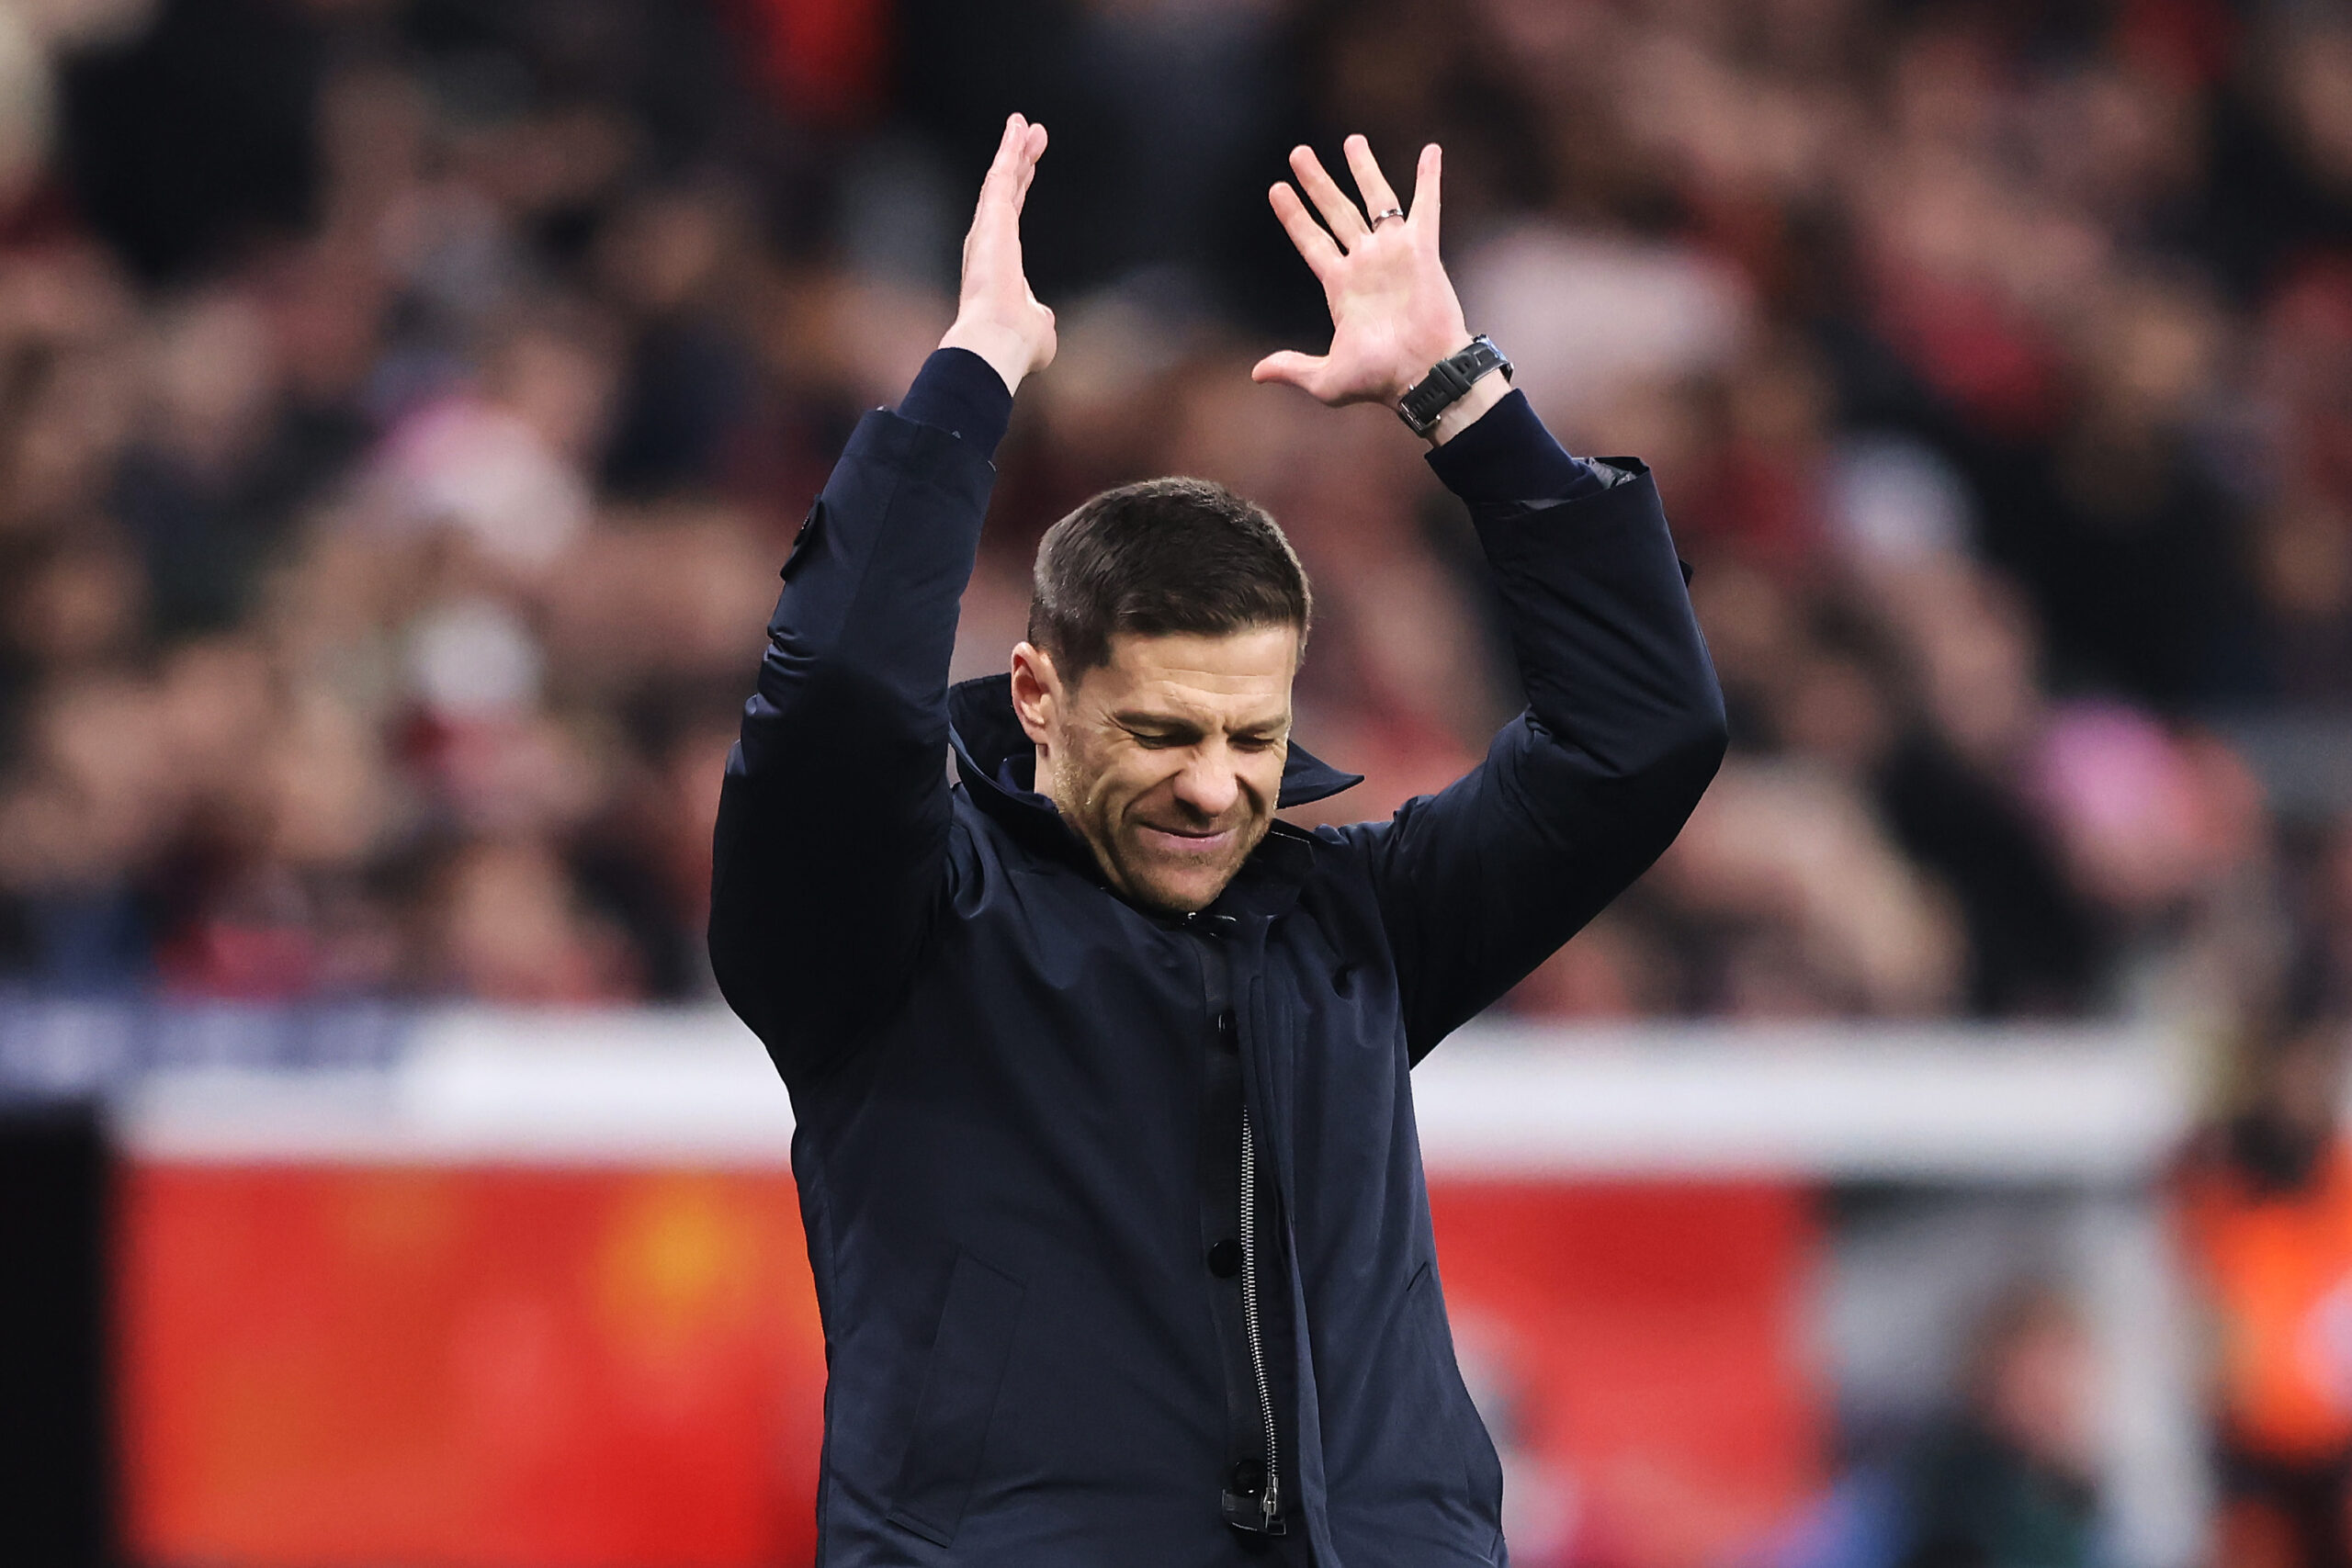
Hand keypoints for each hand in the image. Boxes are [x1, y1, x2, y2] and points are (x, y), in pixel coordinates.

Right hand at [940, 114, 1055, 394]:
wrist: (998, 344)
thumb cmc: (1017, 345)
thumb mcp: (1039, 328)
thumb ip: (1040, 316)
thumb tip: (1042, 317)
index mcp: (1000, 266)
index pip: (1012, 218)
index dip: (1021, 190)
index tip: (1030, 166)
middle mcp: (989, 245)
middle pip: (1006, 193)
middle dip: (1019, 162)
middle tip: (1032, 133)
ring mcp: (988, 230)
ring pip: (1001, 180)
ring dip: (1013, 150)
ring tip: (1024, 122)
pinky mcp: (992, 220)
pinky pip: (1001, 176)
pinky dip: (1009, 150)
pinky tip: (1017, 126)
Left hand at [1252, 137, 1485, 428]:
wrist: (1423, 375)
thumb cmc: (1379, 380)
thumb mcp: (1326, 379)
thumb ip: (1293, 368)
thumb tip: (1256, 373)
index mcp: (1341, 288)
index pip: (1312, 241)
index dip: (1294, 216)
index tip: (1276, 189)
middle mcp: (1365, 264)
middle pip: (1336, 212)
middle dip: (1317, 182)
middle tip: (1298, 153)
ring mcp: (1393, 254)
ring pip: (1375, 200)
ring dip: (1363, 168)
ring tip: (1351, 140)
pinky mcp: (1422, 251)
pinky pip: (1425, 206)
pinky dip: (1429, 178)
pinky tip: (1432, 150)